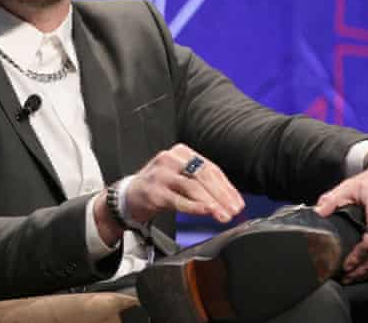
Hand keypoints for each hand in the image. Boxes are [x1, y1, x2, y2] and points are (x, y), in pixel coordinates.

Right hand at [126, 143, 243, 223]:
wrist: (129, 195)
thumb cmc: (159, 186)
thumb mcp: (181, 177)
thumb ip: (203, 184)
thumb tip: (229, 200)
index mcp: (182, 152)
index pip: (211, 168)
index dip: (227, 187)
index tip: (237, 203)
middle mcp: (171, 159)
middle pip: (204, 176)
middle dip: (222, 195)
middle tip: (233, 210)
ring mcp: (162, 174)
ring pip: (192, 186)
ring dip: (211, 202)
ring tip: (222, 214)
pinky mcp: (154, 191)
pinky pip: (178, 199)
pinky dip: (194, 206)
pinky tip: (205, 211)